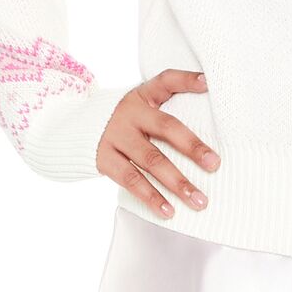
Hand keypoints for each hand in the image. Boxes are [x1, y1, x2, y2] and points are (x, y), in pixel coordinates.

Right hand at [95, 68, 219, 217]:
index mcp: (142, 96)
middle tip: (215, 165)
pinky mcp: (104, 158)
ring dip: (177, 183)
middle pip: (166, 127)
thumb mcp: (140, 107)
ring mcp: (116, 136)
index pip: (165, 81)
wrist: (76, 130)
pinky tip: (169, 211)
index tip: (207, 83)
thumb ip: (167, 111)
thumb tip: (207, 133)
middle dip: (193, 147)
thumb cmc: (125, 122)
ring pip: (152, 160)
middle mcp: (129, 113)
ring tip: (199, 201)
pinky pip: (131, 180)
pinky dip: (151, 197)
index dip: (186, 80)